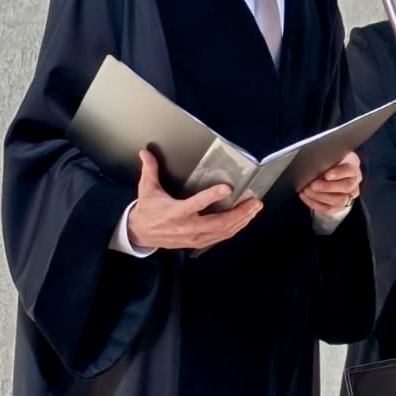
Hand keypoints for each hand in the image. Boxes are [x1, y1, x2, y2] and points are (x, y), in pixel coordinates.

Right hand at [126, 150, 262, 250]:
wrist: (141, 234)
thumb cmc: (147, 211)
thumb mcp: (146, 189)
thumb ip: (150, 169)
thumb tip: (145, 152)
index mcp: (175, 212)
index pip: (197, 203)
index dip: (212, 196)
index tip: (227, 188)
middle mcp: (187, 226)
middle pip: (219, 222)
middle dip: (239, 213)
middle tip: (254, 202)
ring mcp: (195, 237)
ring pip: (223, 231)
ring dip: (241, 220)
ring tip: (254, 209)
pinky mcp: (198, 242)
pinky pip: (221, 237)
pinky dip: (235, 229)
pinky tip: (244, 220)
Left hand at [299, 151, 361, 215]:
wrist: (331, 172)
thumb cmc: (329, 162)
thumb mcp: (329, 156)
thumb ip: (326, 158)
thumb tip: (315, 162)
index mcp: (353, 167)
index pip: (350, 170)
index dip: (338, 173)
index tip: (327, 175)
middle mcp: (354, 182)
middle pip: (346, 187)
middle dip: (327, 187)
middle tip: (312, 185)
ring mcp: (349, 196)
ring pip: (339, 201)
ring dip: (320, 197)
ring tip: (307, 191)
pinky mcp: (340, 207)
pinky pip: (329, 209)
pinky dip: (315, 204)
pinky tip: (305, 197)